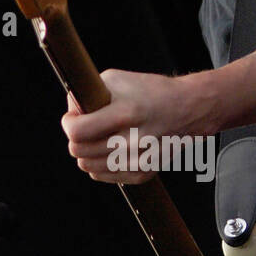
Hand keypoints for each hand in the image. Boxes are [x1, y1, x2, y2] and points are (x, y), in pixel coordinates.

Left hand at [60, 69, 194, 183]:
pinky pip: (103, 176)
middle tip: (86, 127)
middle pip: (80, 152)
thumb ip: (86, 95)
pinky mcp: (143, 173)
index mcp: (126, 113)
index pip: (78, 132)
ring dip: (88, 152)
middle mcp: (134, 141)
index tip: (72, 119)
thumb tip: (70, 114)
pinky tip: (111, 148)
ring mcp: (139, 161)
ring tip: (100, 137)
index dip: (68, 124)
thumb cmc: (151, 91)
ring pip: (89, 167)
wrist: (187, 110)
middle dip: (76, 138)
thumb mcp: (116, 79)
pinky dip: (101, 164)